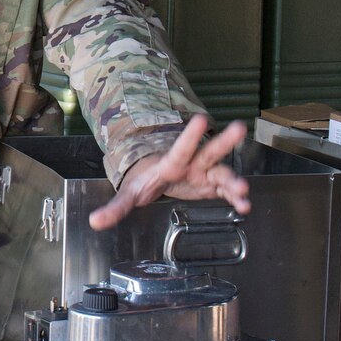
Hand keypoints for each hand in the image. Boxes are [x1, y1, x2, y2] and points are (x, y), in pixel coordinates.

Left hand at [88, 115, 250, 229]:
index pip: (180, 149)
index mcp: (170, 163)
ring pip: (222, 173)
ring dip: (233, 182)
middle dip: (224, 141)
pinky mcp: (210, 186)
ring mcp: (203, 174)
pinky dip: (235, 198)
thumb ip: (115, 208)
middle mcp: (190, 164)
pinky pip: (226, 191)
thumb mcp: (128, 194)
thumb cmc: (142, 180)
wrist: (154, 177)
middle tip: (239, 128)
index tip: (201, 119)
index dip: (190, 136)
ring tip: (244, 192)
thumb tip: (95, 221)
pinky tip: (245, 205)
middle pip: (208, 151)